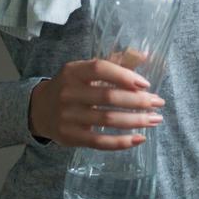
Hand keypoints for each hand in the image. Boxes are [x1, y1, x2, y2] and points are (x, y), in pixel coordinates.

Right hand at [29, 57, 165, 149]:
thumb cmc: (71, 85)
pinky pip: (100, 142)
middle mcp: (69, 92)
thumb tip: (144, 56)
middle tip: (158, 103)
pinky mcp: (70, 137)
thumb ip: (113, 62)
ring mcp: (68, 116)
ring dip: (135, 121)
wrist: (40, 109)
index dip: (124, 75)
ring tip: (155, 119)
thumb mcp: (85, 70)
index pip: (100, 69)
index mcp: (74, 71)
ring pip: (108, 120)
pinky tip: (139, 139)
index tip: (146, 84)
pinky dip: (122, 142)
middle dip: (138, 101)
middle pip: (108, 97)